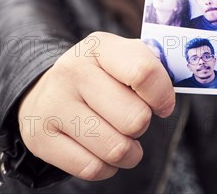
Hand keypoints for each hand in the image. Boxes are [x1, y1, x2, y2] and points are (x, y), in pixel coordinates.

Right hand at [18, 32, 174, 179]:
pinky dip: (107, 167)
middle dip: (142, 125)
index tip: (163, 105)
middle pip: (135, 118)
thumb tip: (177, 89)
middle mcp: (72, 71)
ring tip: (124, 140)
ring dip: (130, 152)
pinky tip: (102, 151)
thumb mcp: (124, 58)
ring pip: (116, 148)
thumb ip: (153, 68)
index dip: (163, 95)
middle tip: (134, 119)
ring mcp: (52, 104)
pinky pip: (92, 168)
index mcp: (100, 46)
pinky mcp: (39, 137)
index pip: (143, 72)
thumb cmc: (102, 76)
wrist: (45, 90)